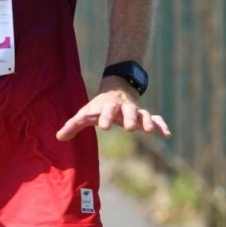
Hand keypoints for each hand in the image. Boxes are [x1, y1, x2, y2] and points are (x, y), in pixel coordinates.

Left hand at [56, 85, 170, 141]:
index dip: (105, 117)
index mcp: (108, 106)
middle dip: (129, 118)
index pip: (106, 110)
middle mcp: (123, 107)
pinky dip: (161, 125)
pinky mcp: (144, 116)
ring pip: (144, 113)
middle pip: (128, 110)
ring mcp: (136, 111)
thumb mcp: (86, 113)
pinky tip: (166, 134)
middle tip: (129, 128)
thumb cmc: (98, 106)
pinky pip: (156, 119)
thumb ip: (73, 125)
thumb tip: (59, 138)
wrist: (116, 88)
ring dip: (147, 121)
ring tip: (149, 132)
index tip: (103, 127)